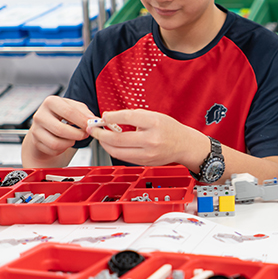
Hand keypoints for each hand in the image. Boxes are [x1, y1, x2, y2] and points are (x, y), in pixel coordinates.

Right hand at [27, 96, 92, 158]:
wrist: (48, 125)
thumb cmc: (63, 115)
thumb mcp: (74, 108)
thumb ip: (85, 113)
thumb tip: (93, 120)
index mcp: (51, 102)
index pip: (68, 112)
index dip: (82, 121)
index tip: (91, 126)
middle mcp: (40, 115)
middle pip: (60, 129)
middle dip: (77, 134)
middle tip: (85, 135)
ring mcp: (35, 129)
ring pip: (56, 143)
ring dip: (70, 143)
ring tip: (74, 138)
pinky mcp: (35, 141)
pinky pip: (52, 150)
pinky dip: (62, 149)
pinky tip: (65, 142)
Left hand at [88, 109, 206, 166]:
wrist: (184, 145)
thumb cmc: (169, 129)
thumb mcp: (154, 116)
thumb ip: (133, 116)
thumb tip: (110, 119)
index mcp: (154, 123)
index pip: (127, 118)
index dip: (111, 117)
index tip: (103, 117)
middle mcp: (151, 139)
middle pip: (118, 138)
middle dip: (101, 134)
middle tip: (93, 128)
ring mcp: (148, 154)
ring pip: (117, 151)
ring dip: (105, 144)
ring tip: (100, 137)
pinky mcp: (145, 162)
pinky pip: (124, 157)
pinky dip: (114, 151)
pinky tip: (111, 145)